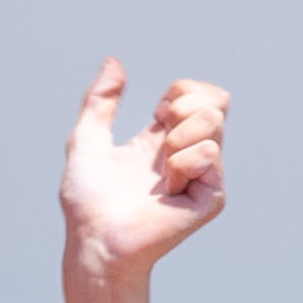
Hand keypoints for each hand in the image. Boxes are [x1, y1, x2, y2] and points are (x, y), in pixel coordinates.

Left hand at [59, 62, 227, 280]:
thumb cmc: (88, 203)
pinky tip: (167, 190)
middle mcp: (188, 156)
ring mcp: (202, 177)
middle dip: (183, 105)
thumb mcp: (86, 140)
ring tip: (161, 169)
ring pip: (214, 121)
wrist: (96, 241)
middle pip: (216, 102)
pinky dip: (181, 162)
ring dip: (178, 135)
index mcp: (165, 140)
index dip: (180, 92)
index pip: (197, 94)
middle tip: (161, 137)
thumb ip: (99, 101)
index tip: (155, 116)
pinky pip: (209, 153)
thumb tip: (114, 61)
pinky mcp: (210, 197)